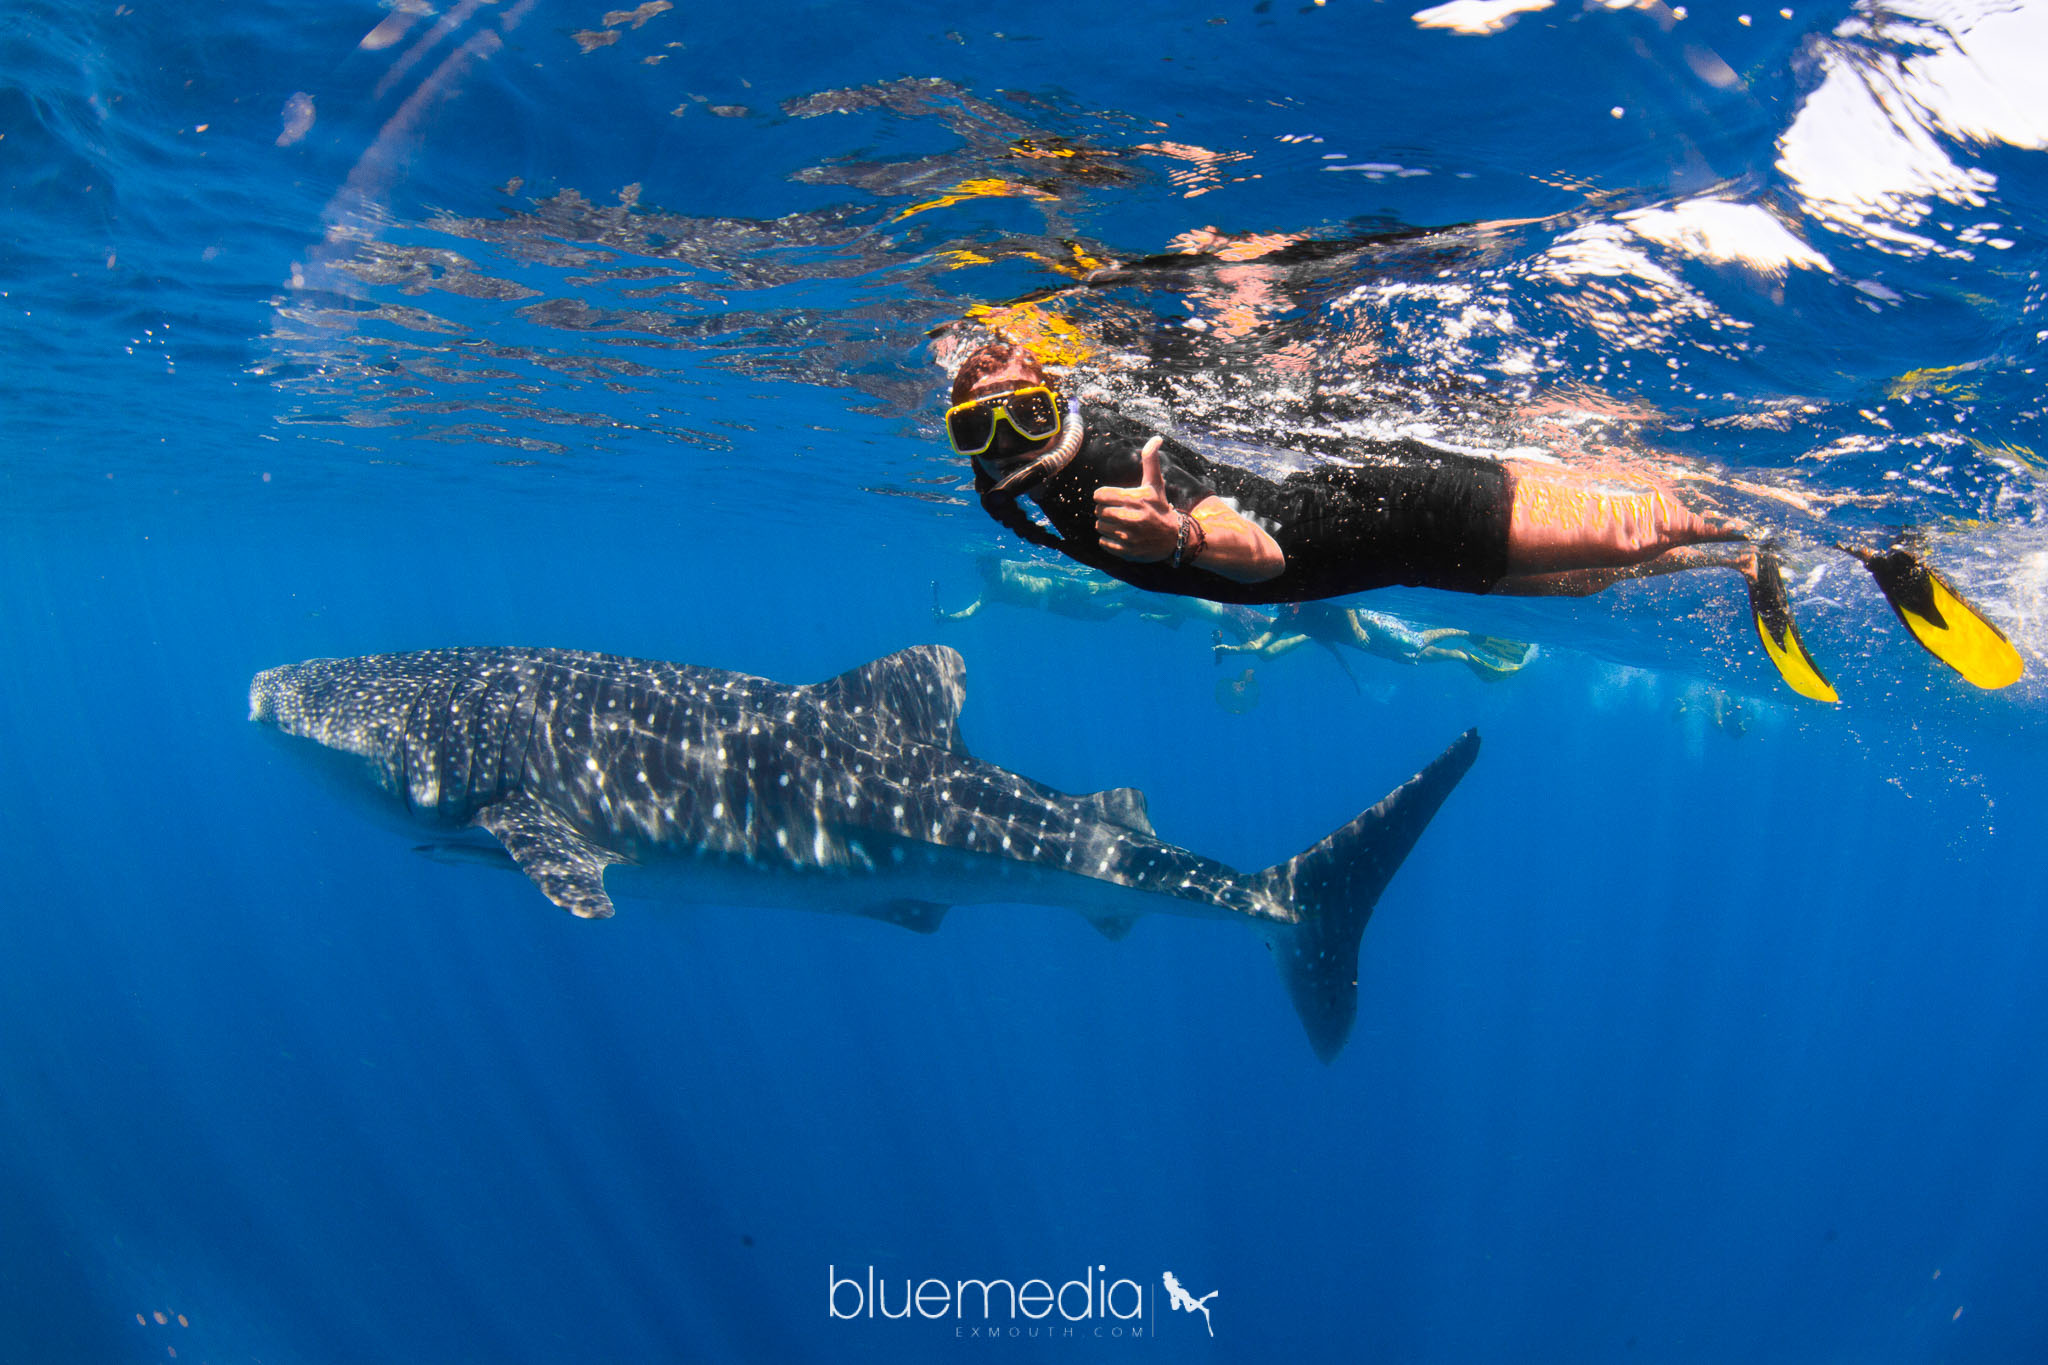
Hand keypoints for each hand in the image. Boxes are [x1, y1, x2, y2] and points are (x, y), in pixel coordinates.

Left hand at [1094, 437, 1178, 562]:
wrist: (1174, 538)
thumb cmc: (1160, 507)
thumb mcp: (1156, 484)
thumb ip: (1151, 461)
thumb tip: (1156, 438)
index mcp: (1136, 499)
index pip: (1100, 495)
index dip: (1103, 495)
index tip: (1111, 498)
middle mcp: (1132, 518)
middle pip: (1099, 511)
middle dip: (1104, 510)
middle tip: (1116, 511)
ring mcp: (1129, 536)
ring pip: (1100, 526)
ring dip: (1105, 524)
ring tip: (1118, 523)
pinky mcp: (1127, 551)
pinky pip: (1103, 542)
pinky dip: (1108, 539)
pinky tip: (1120, 535)